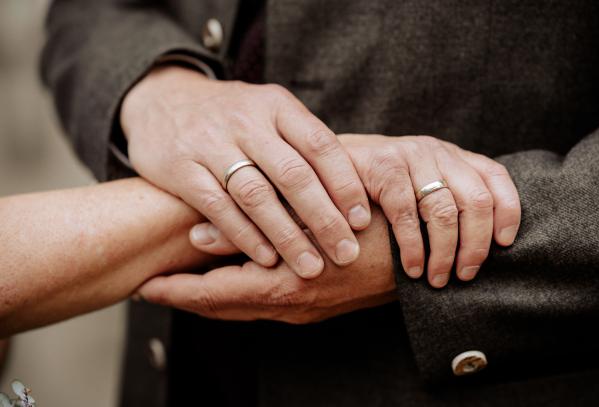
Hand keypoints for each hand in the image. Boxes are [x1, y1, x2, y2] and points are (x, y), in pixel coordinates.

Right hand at [120, 66, 370, 278]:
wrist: (162, 100)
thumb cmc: (231, 117)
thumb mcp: (268, 113)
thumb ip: (301, 143)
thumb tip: (350, 191)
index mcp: (276, 105)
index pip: (321, 145)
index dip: (345, 184)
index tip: (362, 220)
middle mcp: (246, 120)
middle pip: (294, 174)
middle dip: (324, 219)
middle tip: (347, 254)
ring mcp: (210, 143)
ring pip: (257, 195)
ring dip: (287, 236)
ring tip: (311, 266)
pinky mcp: (181, 167)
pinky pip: (218, 207)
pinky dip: (244, 236)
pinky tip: (266, 258)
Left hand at [137, 206, 395, 323]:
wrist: (420, 267)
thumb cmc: (373, 232)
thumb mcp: (314, 219)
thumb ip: (256, 225)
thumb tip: (199, 233)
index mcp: (282, 287)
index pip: (212, 295)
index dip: (175, 291)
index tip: (143, 286)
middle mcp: (287, 308)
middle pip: (220, 309)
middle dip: (184, 299)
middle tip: (152, 288)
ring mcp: (301, 312)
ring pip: (239, 310)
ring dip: (207, 298)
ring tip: (180, 284)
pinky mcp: (313, 308)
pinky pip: (260, 307)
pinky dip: (235, 296)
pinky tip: (229, 279)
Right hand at [340, 134, 520, 287]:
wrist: (327, 161)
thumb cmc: (378, 186)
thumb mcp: (419, 184)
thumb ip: (446, 199)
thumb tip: (483, 243)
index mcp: (452, 156)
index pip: (495, 178)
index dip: (508, 212)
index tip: (504, 245)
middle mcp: (436, 152)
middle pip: (476, 200)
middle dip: (476, 245)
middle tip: (465, 275)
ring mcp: (410, 156)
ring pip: (444, 210)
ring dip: (444, 253)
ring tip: (436, 278)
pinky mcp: (382, 166)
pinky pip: (407, 213)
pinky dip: (412, 247)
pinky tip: (410, 267)